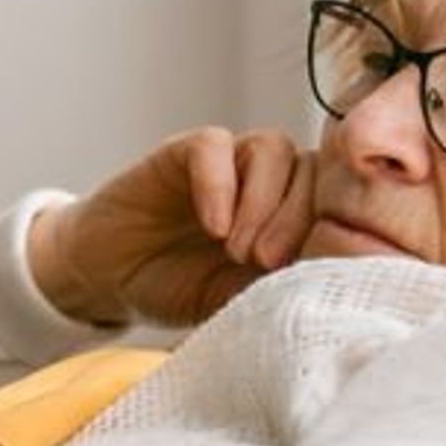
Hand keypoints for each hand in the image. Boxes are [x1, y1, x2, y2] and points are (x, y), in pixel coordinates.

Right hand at [29, 127, 316, 328]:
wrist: (109, 276)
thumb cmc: (177, 287)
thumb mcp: (236, 298)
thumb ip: (280, 285)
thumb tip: (332, 289)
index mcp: (291, 215)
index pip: (336, 203)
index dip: (332, 233)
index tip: (313, 276)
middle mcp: (267, 181)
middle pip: (313, 171)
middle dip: (297, 220)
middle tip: (267, 266)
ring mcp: (229, 162)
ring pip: (273, 149)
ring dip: (263, 203)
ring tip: (237, 252)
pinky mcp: (185, 152)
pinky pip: (215, 146)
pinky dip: (220, 185)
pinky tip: (213, 227)